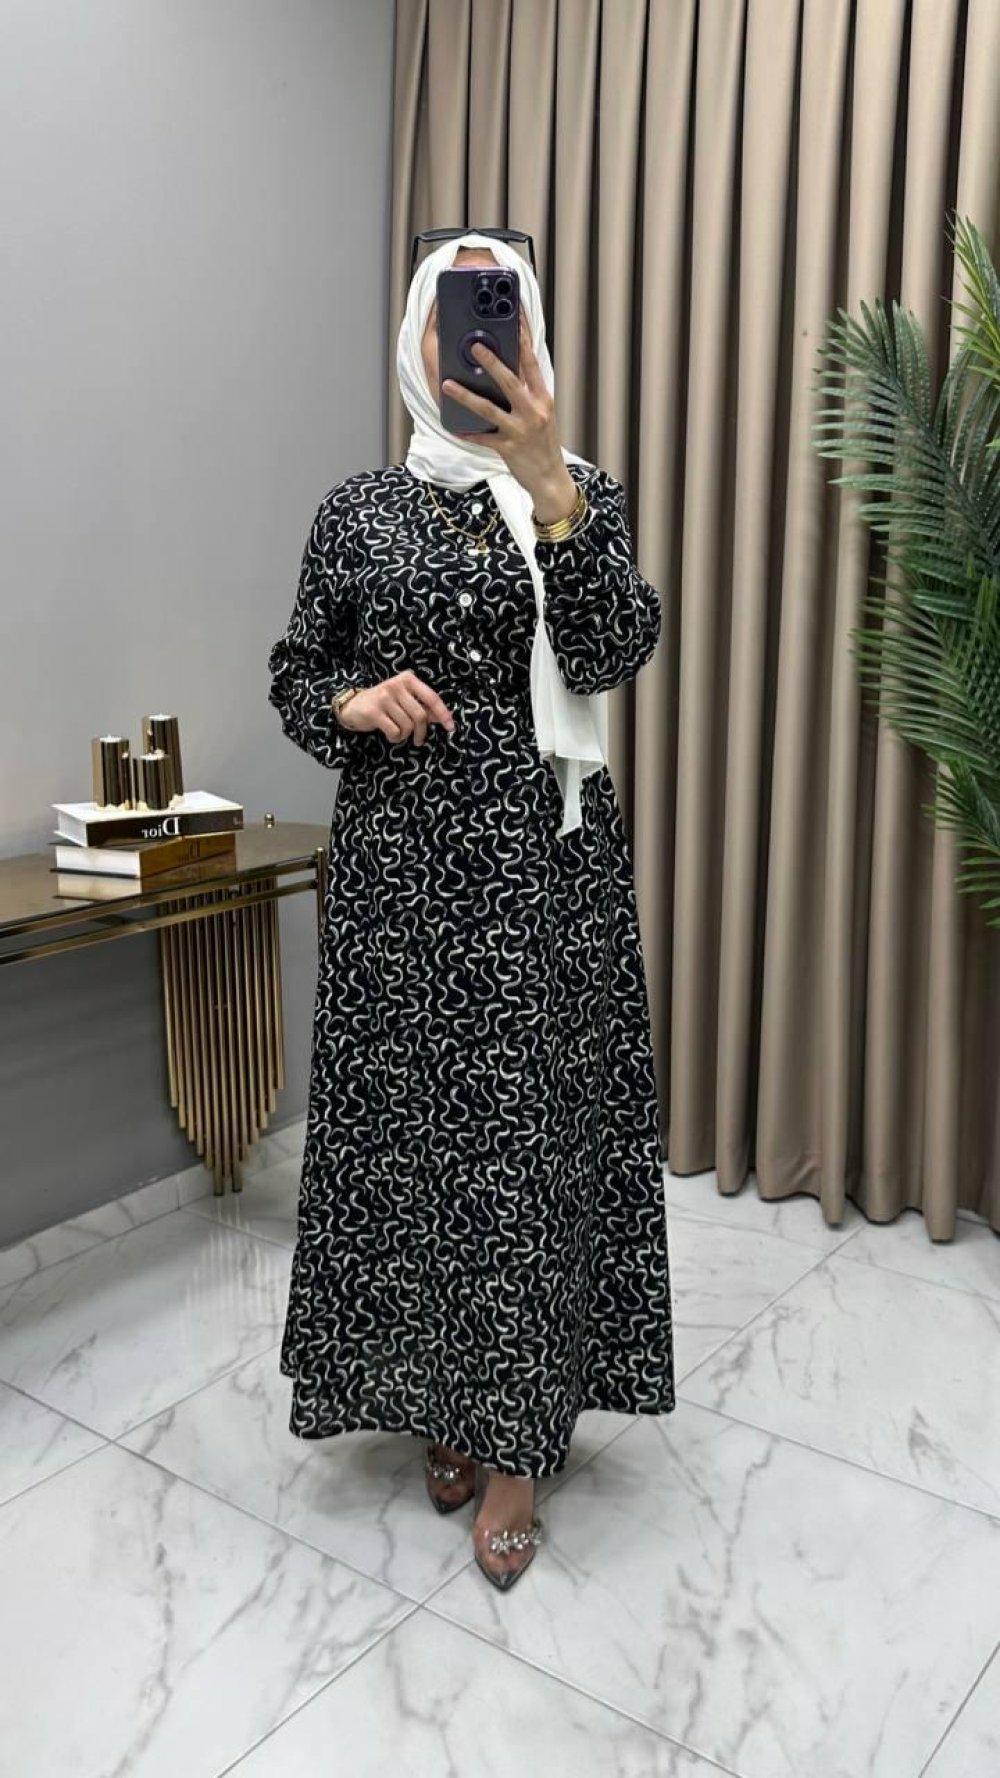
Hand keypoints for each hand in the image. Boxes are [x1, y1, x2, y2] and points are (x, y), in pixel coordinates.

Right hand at [336, 671, 454, 746]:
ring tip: (398, 733)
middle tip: (418, 740)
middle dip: (421, 732)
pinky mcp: (374, 711)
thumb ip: (424, 707)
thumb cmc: (385, 704)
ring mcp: (384, 697)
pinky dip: (395, 738)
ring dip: (405, 736)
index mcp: (408, 679)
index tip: (450, 727)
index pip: (432, 698)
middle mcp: (396, 685)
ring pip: (407, 725)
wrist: (353, 706)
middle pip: (420, 715)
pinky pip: (394, 731)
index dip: (443, 714)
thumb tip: (446, 717)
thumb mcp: (405, 701)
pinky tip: (390, 735)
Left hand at [441, 312, 578, 523]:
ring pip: (489, 409)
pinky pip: (483, 438)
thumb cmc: (544, 444)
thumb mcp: (543, 414)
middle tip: (475, 345)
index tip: (514, 318)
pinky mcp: (508, 448)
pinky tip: (454, 428)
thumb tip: (509, 372)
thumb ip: (528, 393)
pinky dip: (468, 433)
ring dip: (466, 396)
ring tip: (447, 385)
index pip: (532, 363)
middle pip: (510, 381)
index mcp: (543, 398)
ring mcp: (520, 430)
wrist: (551, 478)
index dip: (523, 339)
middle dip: (492, 362)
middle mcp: (533, 411)